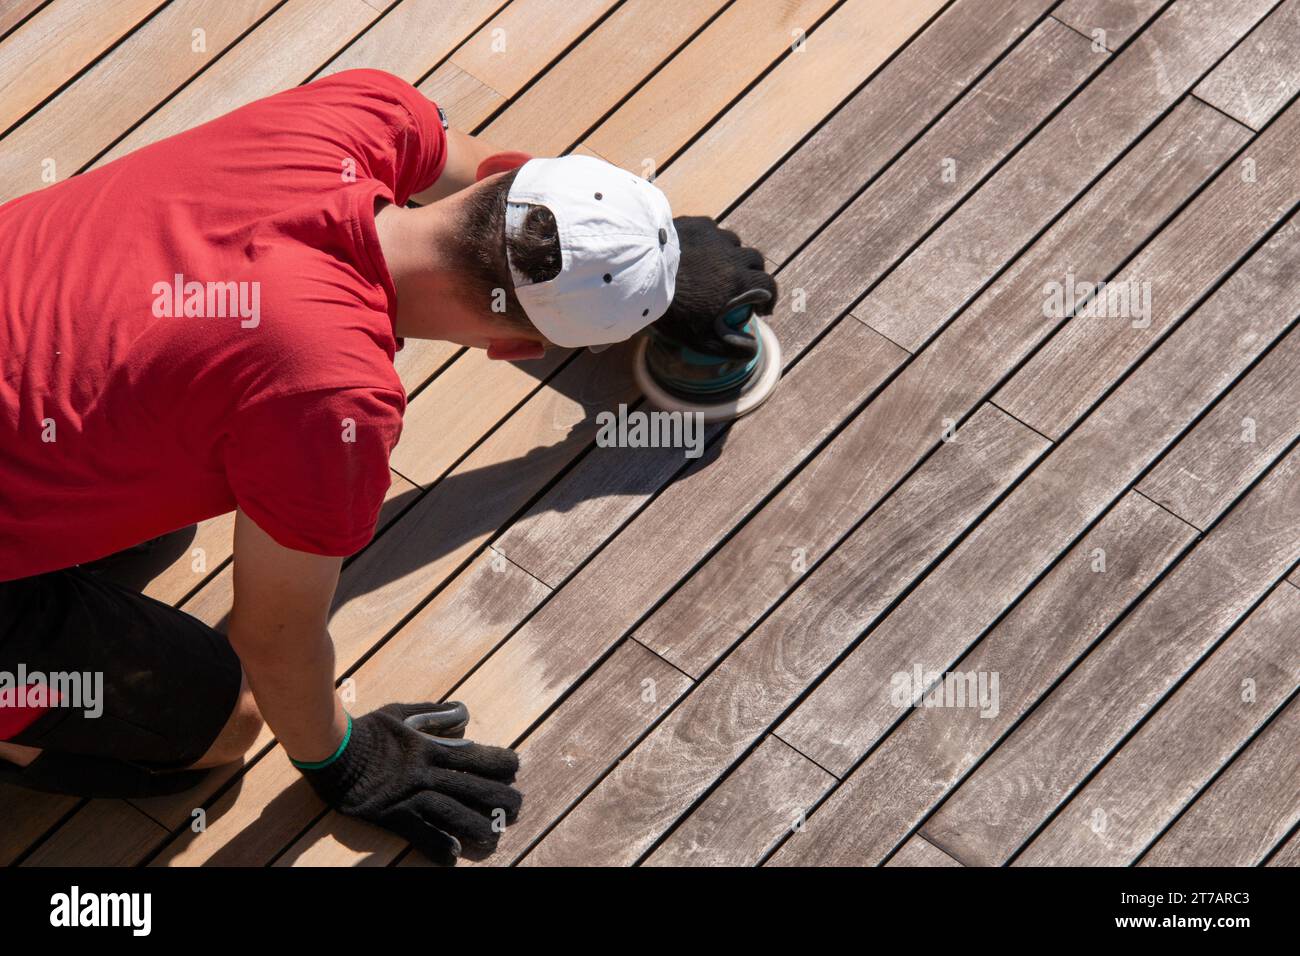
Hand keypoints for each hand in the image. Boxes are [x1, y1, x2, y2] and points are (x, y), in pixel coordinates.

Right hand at [296, 702, 521, 863]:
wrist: (331, 751)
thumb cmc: (366, 730)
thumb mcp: (401, 712)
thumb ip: (432, 714)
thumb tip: (462, 713)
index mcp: (429, 748)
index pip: (474, 756)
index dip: (498, 762)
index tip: (514, 768)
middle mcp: (424, 773)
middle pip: (470, 787)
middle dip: (498, 798)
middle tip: (518, 807)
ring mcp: (408, 796)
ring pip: (451, 813)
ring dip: (476, 826)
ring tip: (495, 836)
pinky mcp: (391, 816)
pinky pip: (418, 833)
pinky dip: (436, 845)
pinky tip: (452, 857)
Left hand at [655, 216, 776, 356]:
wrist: (637, 277)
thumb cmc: (669, 312)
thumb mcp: (700, 340)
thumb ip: (730, 349)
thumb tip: (752, 351)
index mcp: (738, 281)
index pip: (768, 285)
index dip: (770, 297)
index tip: (763, 307)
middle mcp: (731, 254)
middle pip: (755, 260)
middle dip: (754, 274)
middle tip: (743, 286)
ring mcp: (713, 236)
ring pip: (733, 243)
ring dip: (732, 255)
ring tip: (718, 267)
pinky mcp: (694, 224)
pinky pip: (710, 230)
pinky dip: (710, 241)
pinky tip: (697, 252)